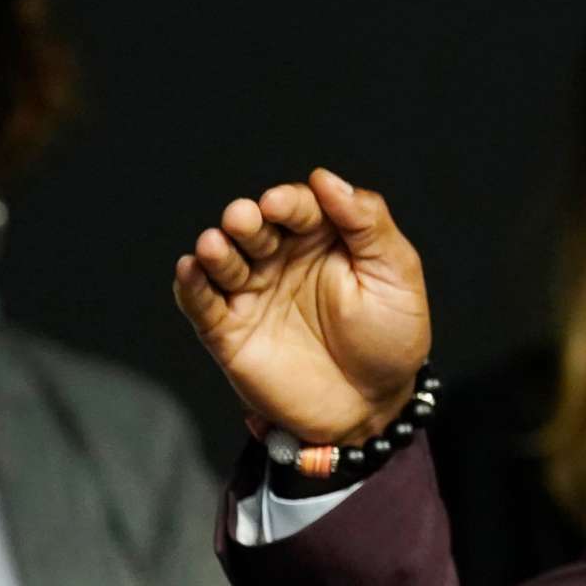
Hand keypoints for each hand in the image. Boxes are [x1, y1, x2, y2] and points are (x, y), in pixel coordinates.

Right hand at [171, 168, 431, 443]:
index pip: (299, 206)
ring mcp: (252, 293)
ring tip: (217, 246)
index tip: (282, 203)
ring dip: (217, 248)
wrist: (373, 407)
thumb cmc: (390, 338)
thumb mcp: (395, 276)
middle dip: (247, 220)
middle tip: (245, 219)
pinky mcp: (228, 329)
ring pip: (223, 260)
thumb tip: (327, 179)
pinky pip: (200, 302)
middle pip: (255, 227)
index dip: (289, 201)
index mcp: (323, 239)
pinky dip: (190, 284)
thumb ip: (369, 225)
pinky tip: (191, 269)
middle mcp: (281, 259)